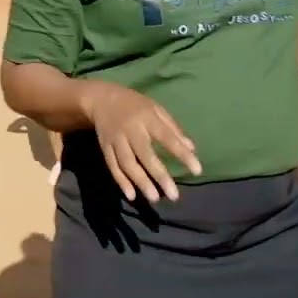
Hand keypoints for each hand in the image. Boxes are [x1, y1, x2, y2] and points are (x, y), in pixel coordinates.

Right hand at [87, 85, 201, 202]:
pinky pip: (112, 166)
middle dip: (159, 175)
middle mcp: (131, 130)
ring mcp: (116, 140)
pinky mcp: (104, 147)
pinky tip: (131, 195)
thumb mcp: (156, 108)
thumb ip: (173, 128)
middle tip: (174, 195)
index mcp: (147, 118)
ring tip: (154, 198)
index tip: (197, 170)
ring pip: (127, 164)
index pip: (167, 138)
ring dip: (140, 182)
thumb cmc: (135, 105)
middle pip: (145, 155)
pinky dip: (121, 181)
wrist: (101, 99)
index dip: (182, 154)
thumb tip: (191, 148)